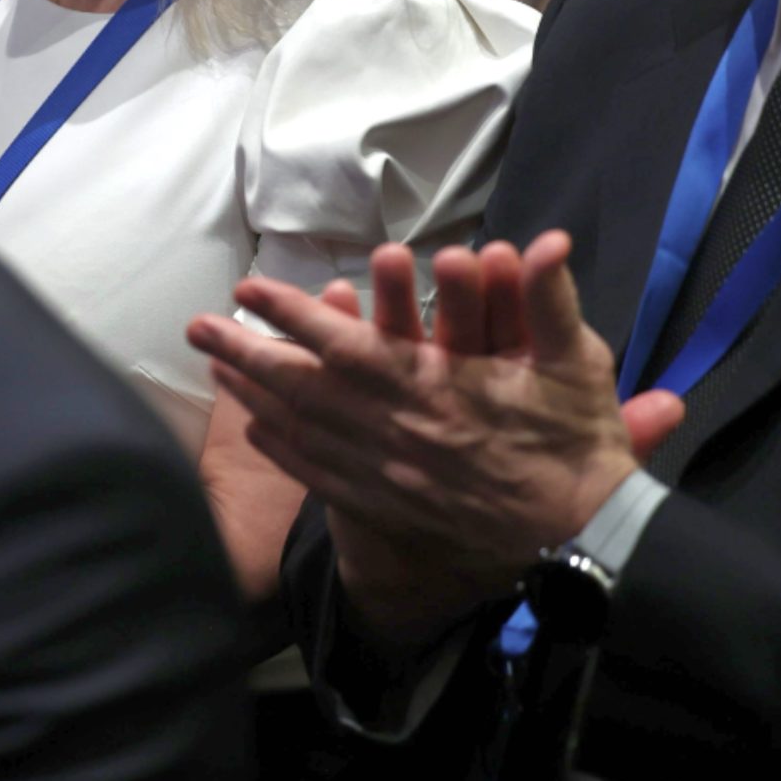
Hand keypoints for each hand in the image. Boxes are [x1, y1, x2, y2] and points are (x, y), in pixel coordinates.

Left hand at [188, 236, 682, 650]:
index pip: (344, 345)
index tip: (250, 288)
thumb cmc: (578, 448)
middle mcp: (396, 434)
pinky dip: (284, 453)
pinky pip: (321, 478)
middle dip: (246, 355)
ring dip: (253, 399)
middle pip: (301, 390)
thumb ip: (552, 300)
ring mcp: (388, 476)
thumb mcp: (576, 365)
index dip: (292, 314)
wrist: (583, 539)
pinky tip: (257, 432)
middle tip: (197, 327)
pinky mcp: (390, 506)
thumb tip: (549, 241)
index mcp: (433, 391)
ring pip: (302, 435)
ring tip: (213, 370)